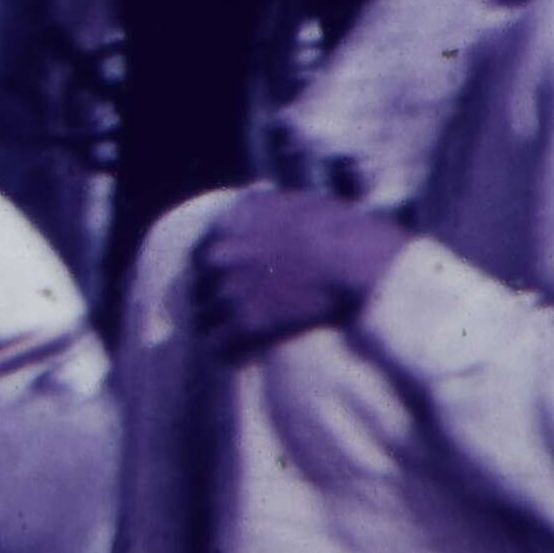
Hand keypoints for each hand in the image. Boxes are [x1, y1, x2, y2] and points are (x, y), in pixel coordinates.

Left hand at [194, 188, 406, 345]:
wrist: (355, 260)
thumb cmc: (334, 226)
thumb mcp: (290, 199)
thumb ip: (259, 203)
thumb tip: (249, 196)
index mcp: (224, 226)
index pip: (198, 257)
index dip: (213, 274)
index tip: (225, 285)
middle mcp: (218, 258)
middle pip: (199, 290)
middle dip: (214, 302)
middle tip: (235, 315)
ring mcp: (229, 292)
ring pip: (204, 321)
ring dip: (219, 329)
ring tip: (238, 339)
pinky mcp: (247, 324)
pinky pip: (221, 349)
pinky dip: (231, 355)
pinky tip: (245, 356)